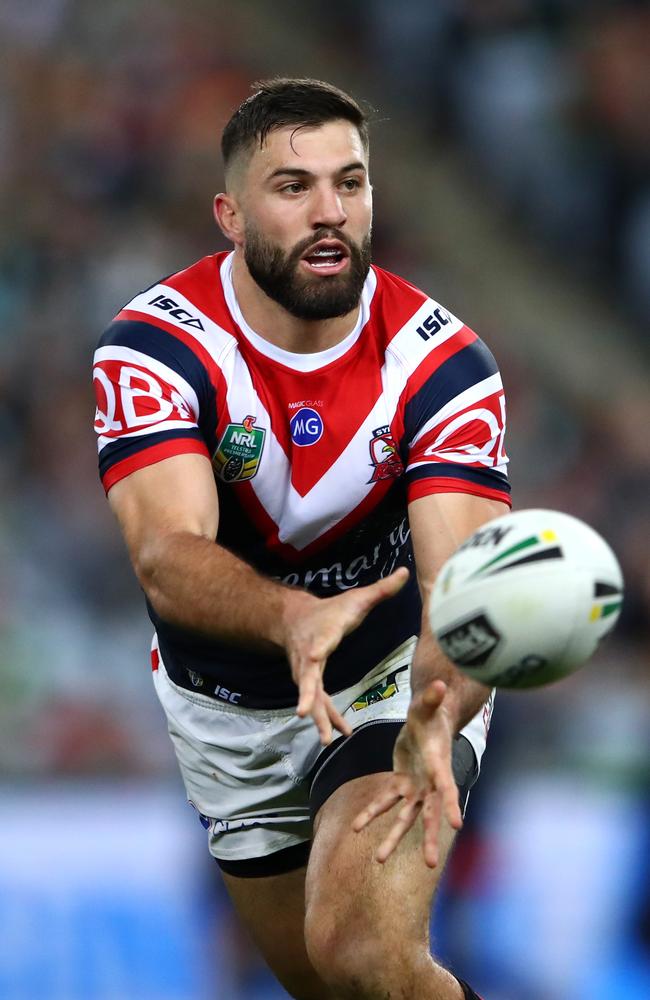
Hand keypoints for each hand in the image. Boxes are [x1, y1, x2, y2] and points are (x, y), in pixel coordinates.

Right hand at [285, 567, 408, 745]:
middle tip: (304, 713)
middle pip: (307, 679)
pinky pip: (319, 703)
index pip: (318, 642)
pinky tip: (341, 734)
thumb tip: (407, 572)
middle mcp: (309, 657)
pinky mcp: (309, 683)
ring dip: (319, 717)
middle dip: (307, 696)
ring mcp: (306, 673)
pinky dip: (328, 718)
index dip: (316, 649)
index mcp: (322, 634)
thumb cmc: (330, 610)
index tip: (314, 657)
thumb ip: (381, 589)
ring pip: (311, 698)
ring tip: (327, 739)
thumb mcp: (356, 598)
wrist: (295, 619)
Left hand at [352, 679, 462, 866]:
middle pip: (430, 813)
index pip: (447, 786)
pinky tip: (357, 827)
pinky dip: (372, 814)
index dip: (450, 804)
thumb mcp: (428, 704)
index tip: (456, 825)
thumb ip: (432, 697)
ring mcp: (416, 786)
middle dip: (429, 837)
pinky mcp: (401, 783)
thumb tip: (440, 684)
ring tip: (378, 860)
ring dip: (393, 838)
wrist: (427, 721)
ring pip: (404, 817)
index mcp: (438, 765)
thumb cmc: (430, 712)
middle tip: (429, 863)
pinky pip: (385, 801)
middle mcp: (429, 782)